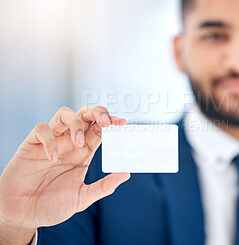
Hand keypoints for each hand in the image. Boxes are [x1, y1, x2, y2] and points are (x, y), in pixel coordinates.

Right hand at [0, 106, 129, 240]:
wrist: (23, 215)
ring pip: (64, 114)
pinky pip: (41, 129)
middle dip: (97, 112)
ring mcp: (51, 142)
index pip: (99, 129)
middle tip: (106, 122)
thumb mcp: (82, 198)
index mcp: (83, 153)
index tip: (122, 123)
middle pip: (84, 115)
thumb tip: (125, 174)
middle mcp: (69, 144)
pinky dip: (49, 139)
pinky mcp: (32, 145)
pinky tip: (52, 158)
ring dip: (75, 123)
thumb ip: (103, 187)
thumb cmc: (51, 205)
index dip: (111, 122)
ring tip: (78, 142)